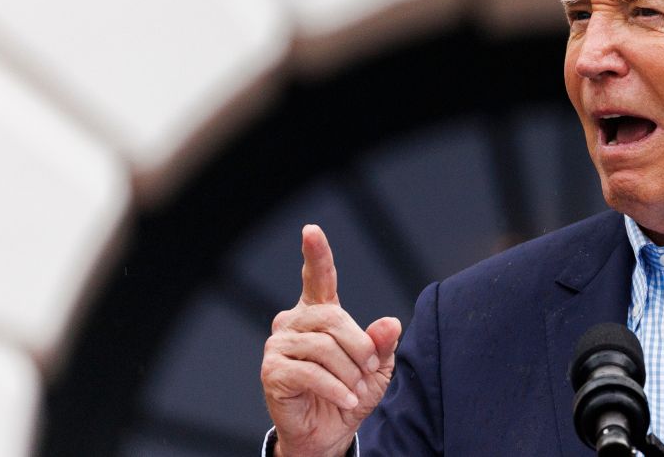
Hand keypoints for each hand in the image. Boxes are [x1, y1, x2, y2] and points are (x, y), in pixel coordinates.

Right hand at [261, 225, 401, 456]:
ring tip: (357, 390)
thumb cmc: (350, 393)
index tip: (311, 230)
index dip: (316, 254)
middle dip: (360, 347)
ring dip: (350, 372)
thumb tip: (391, 323)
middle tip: (371, 370)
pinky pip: (310, 372)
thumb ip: (382, 344)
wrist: (327, 433)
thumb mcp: (377, 368)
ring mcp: (279, 345)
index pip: (317, 278)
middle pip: (334, 319)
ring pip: (324, 347)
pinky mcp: (272, 371)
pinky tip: (347, 400)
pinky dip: (335, 388)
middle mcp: (294, 322)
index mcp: (319, 313)